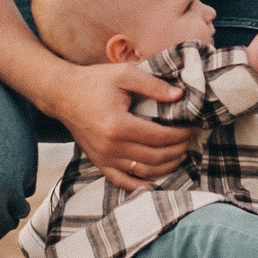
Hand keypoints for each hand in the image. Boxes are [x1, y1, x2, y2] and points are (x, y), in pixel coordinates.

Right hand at [48, 62, 193, 190]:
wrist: (62, 95)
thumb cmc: (94, 81)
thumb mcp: (124, 74)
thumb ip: (153, 85)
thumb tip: (179, 96)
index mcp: (118, 125)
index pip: (160, 137)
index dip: (182, 134)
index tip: (195, 126)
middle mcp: (111, 147)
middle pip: (156, 157)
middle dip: (179, 149)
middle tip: (191, 139)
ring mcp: (104, 158)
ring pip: (144, 172)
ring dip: (167, 166)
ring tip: (181, 154)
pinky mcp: (99, 163)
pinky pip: (123, 182)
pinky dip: (143, 184)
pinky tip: (158, 177)